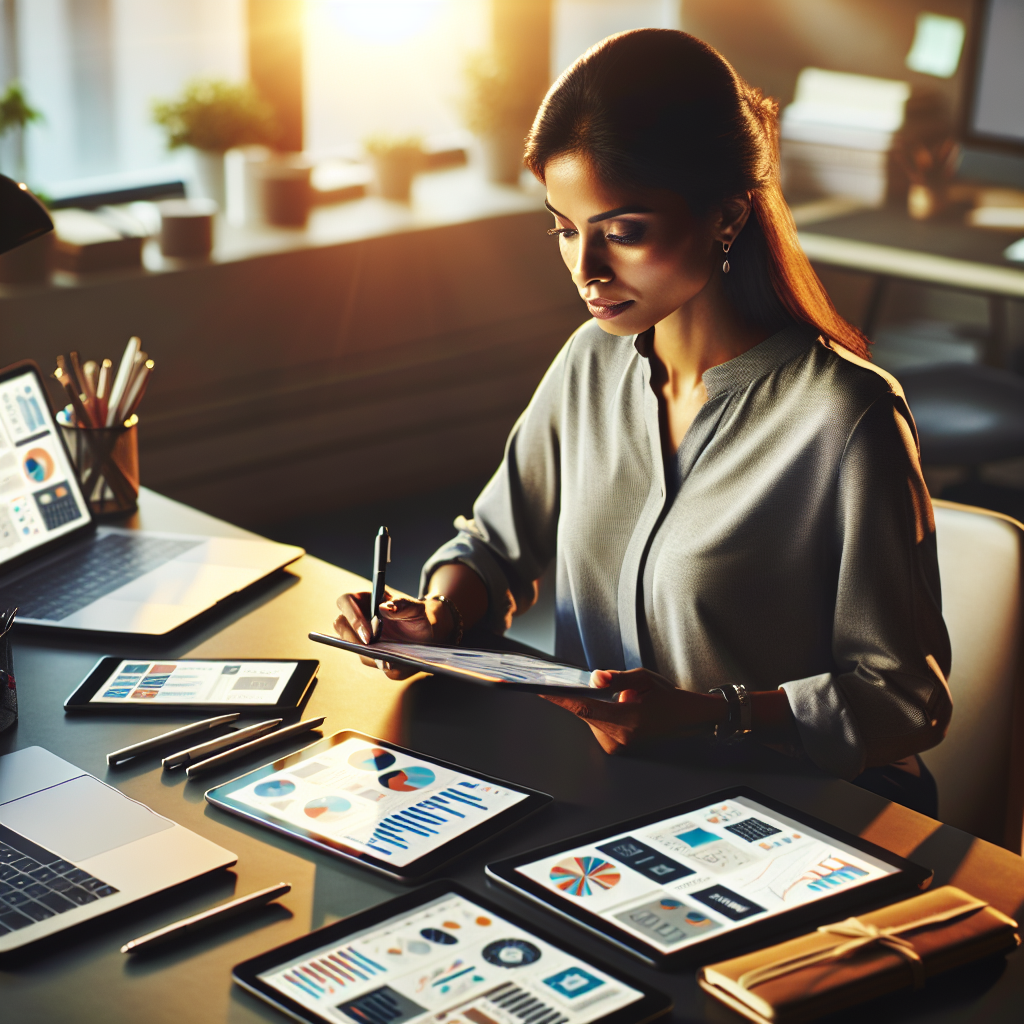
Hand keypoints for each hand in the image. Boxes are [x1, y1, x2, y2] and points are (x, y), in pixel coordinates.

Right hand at [334, 590, 453, 679]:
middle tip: (373, 647)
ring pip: (352, 646)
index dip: (352, 617)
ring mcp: (360, 637)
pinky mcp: (368, 653)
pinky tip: (393, 662)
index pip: (345, 602)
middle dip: (354, 638)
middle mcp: (357, 618)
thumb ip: (403, 605)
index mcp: (364, 599)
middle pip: (341, 625)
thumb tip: (385, 608)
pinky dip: (379, 662)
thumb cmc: (416, 615)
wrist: (425, 634)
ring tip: (389, 656)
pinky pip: (367, 660)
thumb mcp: (415, 607)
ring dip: (368, 653)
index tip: (368, 634)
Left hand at [542, 668, 725, 753]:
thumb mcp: (645, 679)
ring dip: (601, 706)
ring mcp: (617, 745)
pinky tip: (626, 712)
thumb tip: (595, 677)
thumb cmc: (668, 698)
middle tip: (619, 691)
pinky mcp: (615, 747)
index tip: (541, 690)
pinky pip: (597, 724)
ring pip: (591, 718)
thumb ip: (617, 679)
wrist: (686, 719)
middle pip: (585, 711)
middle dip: (592, 695)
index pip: (584, 707)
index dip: (560, 698)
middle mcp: (620, 737)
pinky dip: (604, 714)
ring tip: (629, 703)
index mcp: (627, 720)